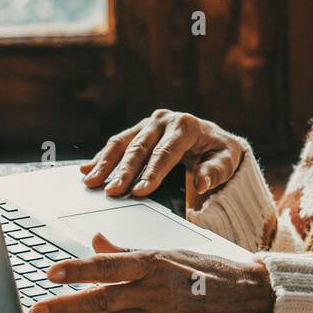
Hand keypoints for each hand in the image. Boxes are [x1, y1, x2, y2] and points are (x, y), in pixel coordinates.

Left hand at [33, 234, 272, 312]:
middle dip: (65, 306)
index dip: (77, 269)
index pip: (108, 265)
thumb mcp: (169, 251)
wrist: (247, 298)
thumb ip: (128, 250)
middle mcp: (154, 292)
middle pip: (101, 300)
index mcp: (154, 264)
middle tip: (36, 309)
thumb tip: (96, 241)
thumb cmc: (209, 272)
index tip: (51, 272)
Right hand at [81, 110, 244, 197]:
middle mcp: (164, 120)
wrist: (212, 139)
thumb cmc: (219, 152)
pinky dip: (102, 157)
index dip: (152, 173)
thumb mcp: (226, 161)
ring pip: (123, 143)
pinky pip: (117, 143)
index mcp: (186, 126)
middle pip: (140, 148)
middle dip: (124, 171)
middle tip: (111, 193)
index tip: (139, 192)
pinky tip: (87, 170)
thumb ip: (215, 171)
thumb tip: (202, 183)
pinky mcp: (138, 130)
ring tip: (91, 182)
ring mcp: (149, 123)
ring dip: (105, 163)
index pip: (166, 153)